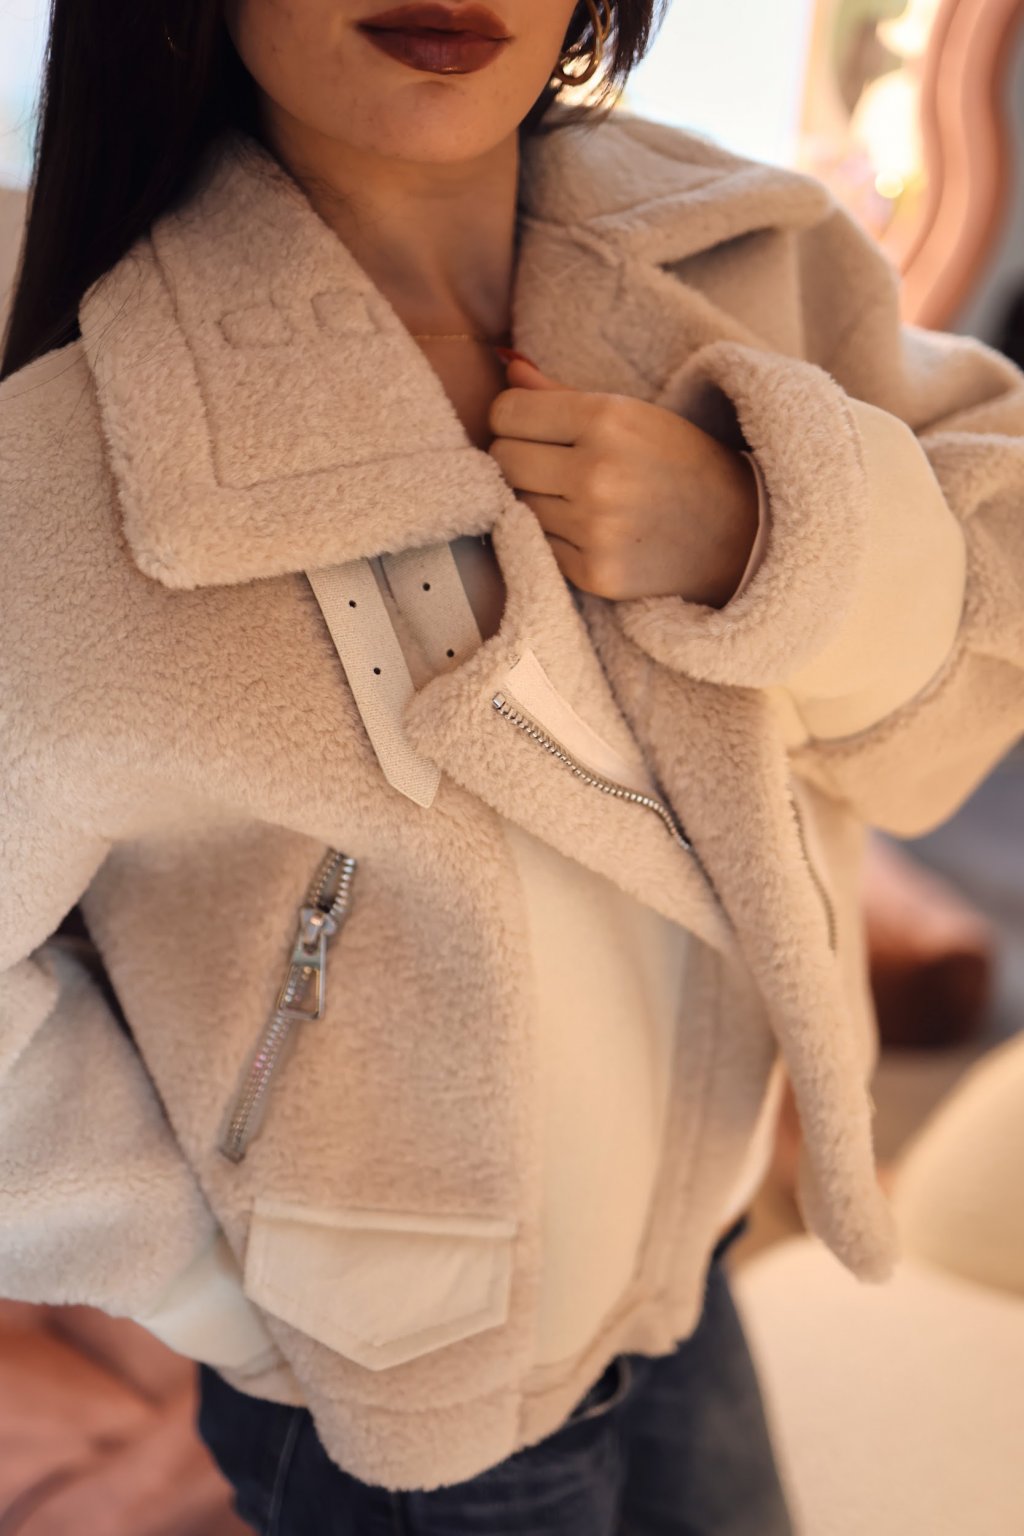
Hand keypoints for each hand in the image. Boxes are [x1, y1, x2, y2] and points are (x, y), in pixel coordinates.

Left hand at [487, 355, 760, 606]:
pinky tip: (591, 529)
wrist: (738, 531)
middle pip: (502, 460)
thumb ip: (561, 392)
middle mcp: (598, 474)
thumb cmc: (678, 461)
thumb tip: (506, 365)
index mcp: (608, 419)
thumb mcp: (632, 413)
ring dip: (537, 500)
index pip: (507, 413)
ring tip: (578, 497)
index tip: (533, 427)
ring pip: (517, 505)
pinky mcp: (595, 573)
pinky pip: (539, 545)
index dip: (513, 418)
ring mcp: (595, 528)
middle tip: (551, 463)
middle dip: (518, 458)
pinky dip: (554, 538)